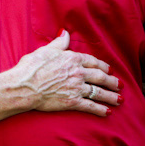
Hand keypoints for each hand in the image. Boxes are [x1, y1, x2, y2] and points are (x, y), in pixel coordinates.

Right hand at [3, 31, 121, 115]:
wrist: (25, 85)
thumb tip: (65, 33)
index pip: (93, 62)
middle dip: (112, 82)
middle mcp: (78, 73)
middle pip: (100, 77)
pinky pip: (90, 106)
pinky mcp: (73, 102)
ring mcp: (77, 88)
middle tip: (119, 84)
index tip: (109, 70)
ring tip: (119, 99)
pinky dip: (100, 110)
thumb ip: (59, 43)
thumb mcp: (46, 50)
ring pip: (99, 92)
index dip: (103, 66)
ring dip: (111, 96)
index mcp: (72, 59)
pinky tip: (107, 112)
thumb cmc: (31, 67)